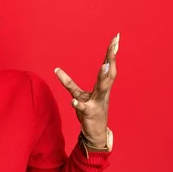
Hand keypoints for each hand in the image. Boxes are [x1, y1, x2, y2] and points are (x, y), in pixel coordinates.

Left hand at [54, 33, 118, 147]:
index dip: (111, 52)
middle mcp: (103, 92)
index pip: (108, 66)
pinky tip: (74, 101)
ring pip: (102, 88)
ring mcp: (98, 103)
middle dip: (112, 58)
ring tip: (104, 65)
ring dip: (103, 77)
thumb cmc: (90, 111)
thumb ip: (69, 82)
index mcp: (102, 86)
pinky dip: (79, 104)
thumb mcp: (79, 94)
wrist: (95, 133)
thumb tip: (56, 69)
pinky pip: (84, 108)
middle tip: (115, 44)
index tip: (116, 38)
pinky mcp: (90, 113)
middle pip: (109, 73)